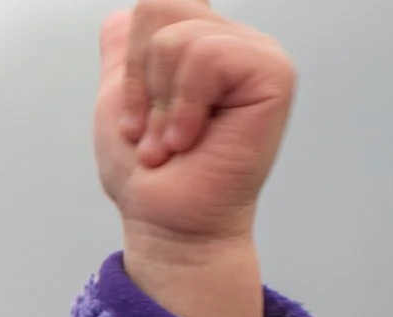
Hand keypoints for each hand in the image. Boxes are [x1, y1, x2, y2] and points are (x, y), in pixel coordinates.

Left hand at [94, 2, 295, 316]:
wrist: (165, 220)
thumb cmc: (146, 172)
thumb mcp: (120, 101)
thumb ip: (125, 53)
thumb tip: (121, 14)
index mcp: (200, 41)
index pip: (155, 5)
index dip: (131, 61)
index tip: (134, 117)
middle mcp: (232, 40)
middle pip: (159, 7)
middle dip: (138, 81)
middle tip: (152, 130)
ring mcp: (256, 53)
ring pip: (177, 36)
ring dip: (159, 103)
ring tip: (172, 141)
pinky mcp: (273, 73)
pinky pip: (207, 57)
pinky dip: (184, 106)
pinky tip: (190, 139)